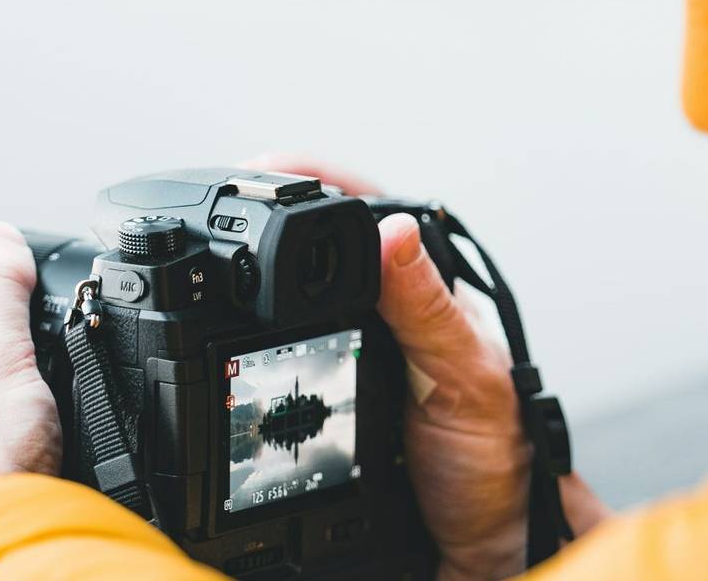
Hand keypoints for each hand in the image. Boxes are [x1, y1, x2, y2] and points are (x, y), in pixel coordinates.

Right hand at [240, 155, 606, 578]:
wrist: (484, 537)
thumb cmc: (495, 452)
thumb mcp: (463, 375)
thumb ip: (429, 310)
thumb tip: (393, 235)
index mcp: (426, 289)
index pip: (366, 213)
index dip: (315, 184)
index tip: (264, 169)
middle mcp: (390, 314)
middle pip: (320, 252)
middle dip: (267, 231)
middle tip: (218, 215)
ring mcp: (359, 355)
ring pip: (295, 307)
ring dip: (254, 294)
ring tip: (213, 274)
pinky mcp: (334, 400)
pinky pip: (284, 363)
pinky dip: (251, 355)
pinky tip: (227, 351)